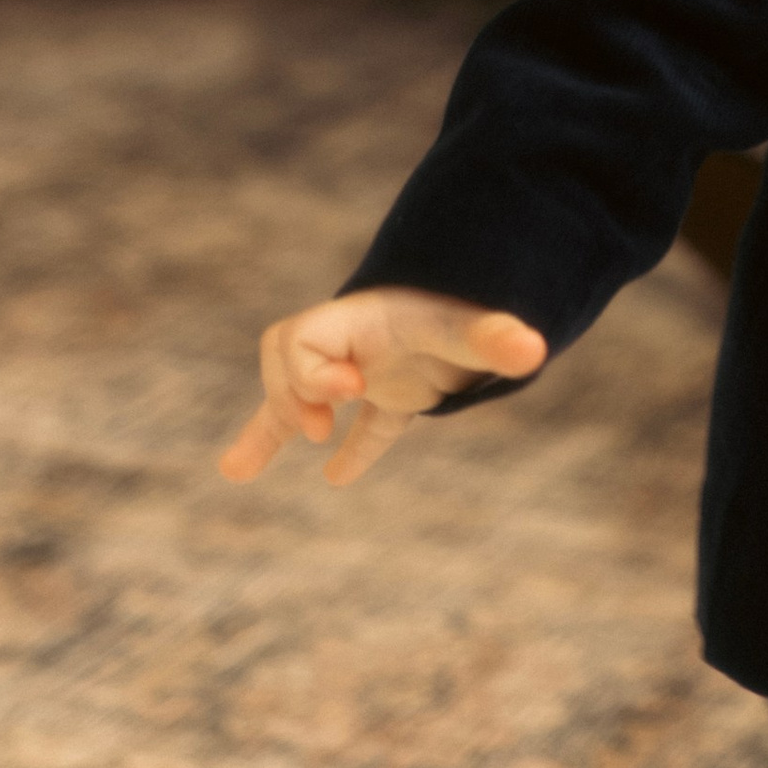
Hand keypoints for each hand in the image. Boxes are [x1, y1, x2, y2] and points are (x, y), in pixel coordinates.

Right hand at [217, 286, 548, 489]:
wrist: (494, 288)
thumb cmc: (474, 303)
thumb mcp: (475, 323)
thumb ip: (496, 335)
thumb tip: (531, 351)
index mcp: (361, 319)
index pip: (302, 336)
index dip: (309, 371)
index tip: (350, 394)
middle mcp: (357, 341)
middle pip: (286, 356)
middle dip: (289, 393)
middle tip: (319, 429)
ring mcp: (371, 366)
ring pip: (302, 394)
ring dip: (272, 426)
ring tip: (236, 471)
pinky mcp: (395, 392)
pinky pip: (348, 424)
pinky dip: (340, 451)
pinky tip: (333, 478)